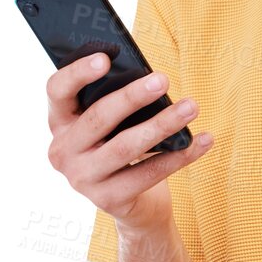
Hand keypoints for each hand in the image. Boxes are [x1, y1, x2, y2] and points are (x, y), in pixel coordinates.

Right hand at [46, 53, 213, 234]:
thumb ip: (118, 102)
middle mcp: (62, 151)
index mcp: (59, 122)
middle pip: (98, 117)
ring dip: (163, 124)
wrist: (132, 203)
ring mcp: (82, 179)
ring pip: (127, 146)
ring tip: (191, 107)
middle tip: (163, 79)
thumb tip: (151, 79)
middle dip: (132, 96)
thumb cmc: (122, 146)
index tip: (105, 58)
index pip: (57, 90)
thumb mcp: (113, 123)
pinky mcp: (108, 200)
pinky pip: (149, 173)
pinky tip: (204, 140)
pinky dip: (181, 155)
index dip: (78, 73)